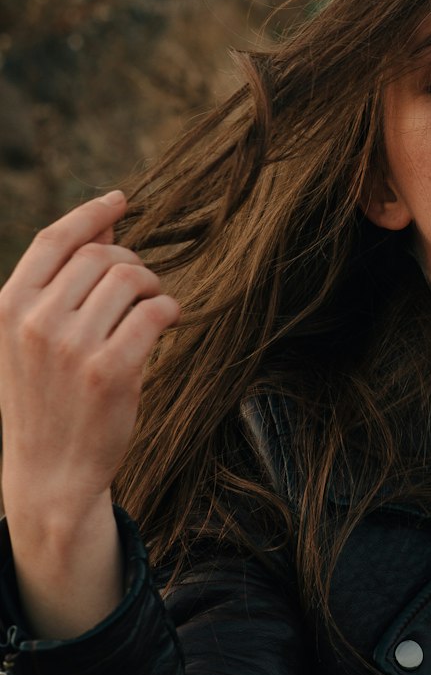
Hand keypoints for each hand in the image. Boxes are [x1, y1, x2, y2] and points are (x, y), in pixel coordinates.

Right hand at [0, 190, 178, 532]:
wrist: (49, 474)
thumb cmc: (47, 397)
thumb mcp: (31, 337)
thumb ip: (61, 281)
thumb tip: (108, 218)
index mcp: (7, 308)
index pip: (54, 239)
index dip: (91, 213)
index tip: (120, 199)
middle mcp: (34, 322)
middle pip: (102, 255)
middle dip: (130, 263)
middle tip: (141, 289)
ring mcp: (71, 346)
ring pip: (132, 277)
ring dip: (153, 287)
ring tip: (152, 308)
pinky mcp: (111, 370)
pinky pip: (156, 310)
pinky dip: (170, 310)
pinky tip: (168, 322)